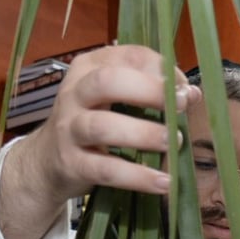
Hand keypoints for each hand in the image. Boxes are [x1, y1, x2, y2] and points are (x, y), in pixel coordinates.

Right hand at [0, 43, 201, 238]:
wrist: (46, 161)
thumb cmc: (93, 123)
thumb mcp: (116, 100)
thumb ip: (152, 93)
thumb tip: (192, 93)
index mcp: (89, 68)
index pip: (126, 55)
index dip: (160, 69)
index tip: (184, 88)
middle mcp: (74, 93)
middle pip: (107, 82)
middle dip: (149, 91)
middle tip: (182, 106)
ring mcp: (69, 129)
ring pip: (103, 127)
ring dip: (144, 134)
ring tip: (174, 142)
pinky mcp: (71, 164)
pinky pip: (106, 170)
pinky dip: (138, 177)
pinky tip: (164, 182)